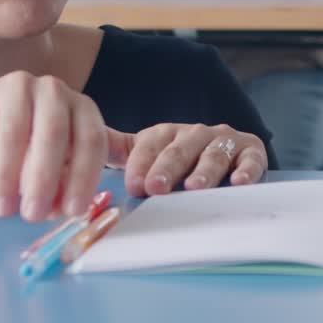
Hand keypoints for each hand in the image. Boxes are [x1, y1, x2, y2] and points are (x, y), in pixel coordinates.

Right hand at [0, 72, 107, 221]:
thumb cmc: (34, 147)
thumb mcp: (63, 161)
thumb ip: (71, 182)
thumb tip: (65, 208)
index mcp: (83, 107)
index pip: (91, 140)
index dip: (85, 177)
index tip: (73, 211)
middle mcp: (53, 90)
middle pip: (53, 134)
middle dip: (44, 179)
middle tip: (32, 215)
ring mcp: (15, 86)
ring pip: (13, 133)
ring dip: (7, 177)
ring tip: (2, 211)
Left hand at [105, 123, 267, 196]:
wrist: (230, 153)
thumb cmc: (180, 161)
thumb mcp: (146, 153)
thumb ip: (116, 149)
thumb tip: (71, 146)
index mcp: (167, 134)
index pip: (151, 144)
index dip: (141, 162)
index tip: (132, 184)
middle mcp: (196, 134)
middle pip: (180, 148)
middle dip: (168, 168)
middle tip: (156, 187)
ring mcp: (225, 141)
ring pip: (214, 153)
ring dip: (205, 170)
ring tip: (195, 188)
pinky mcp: (251, 152)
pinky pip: (250, 160)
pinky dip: (246, 170)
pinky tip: (238, 183)